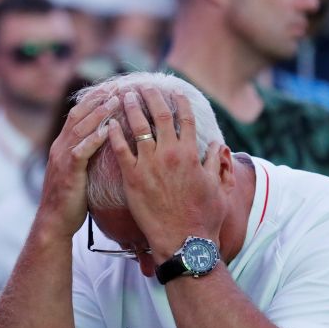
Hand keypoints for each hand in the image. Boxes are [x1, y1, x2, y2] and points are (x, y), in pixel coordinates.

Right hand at [39, 93, 119, 236]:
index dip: (92, 100)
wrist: (54, 222)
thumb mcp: (76, 171)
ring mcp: (62, 159)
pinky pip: (82, 151)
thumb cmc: (70, 199)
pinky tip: (108, 130)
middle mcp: (59, 147)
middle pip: (78, 116)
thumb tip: (103, 144)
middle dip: (97, 100)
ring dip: (99, 114)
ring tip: (116, 101)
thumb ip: (85, 155)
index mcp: (61, 146)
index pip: (76, 115)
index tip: (110, 88)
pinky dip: (95, 139)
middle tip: (116, 86)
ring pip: (80, 129)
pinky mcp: (68, 172)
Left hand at [106, 86, 228, 257]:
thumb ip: (217, 163)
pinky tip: (108, 124)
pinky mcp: (132, 178)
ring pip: (138, 127)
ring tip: (124, 96)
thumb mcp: (217, 187)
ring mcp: (149, 164)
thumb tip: (219, 144)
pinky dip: (114, 134)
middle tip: (144, 86)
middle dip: (152, 97)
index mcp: (191, 153)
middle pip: (160, 116)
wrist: (184, 241)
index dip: (180, 102)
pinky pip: (120, 150)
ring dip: (131, 108)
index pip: (186, 119)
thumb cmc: (203, 217)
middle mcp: (170, 153)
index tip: (173, 91)